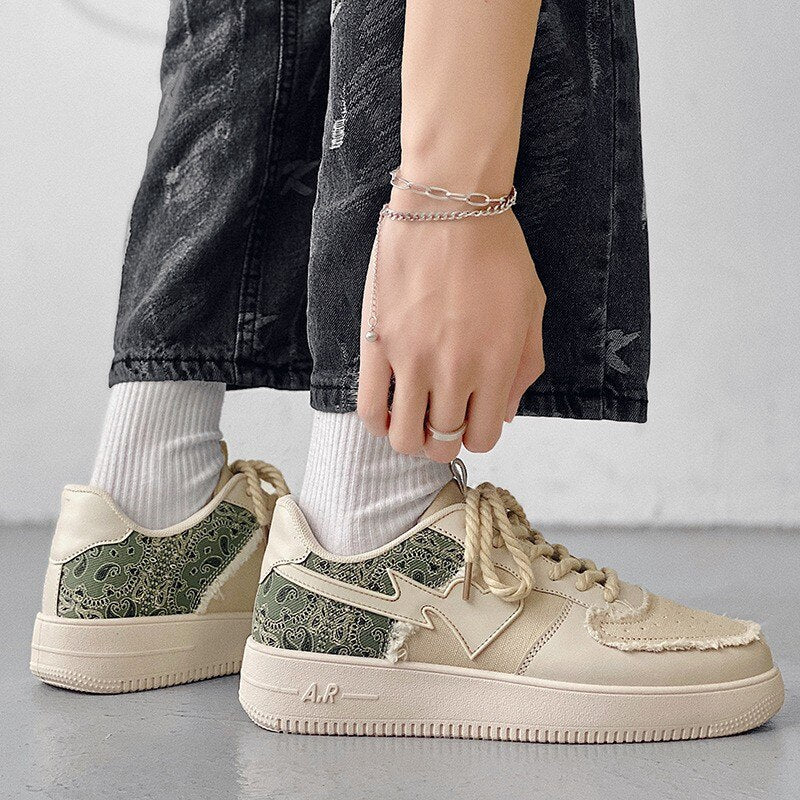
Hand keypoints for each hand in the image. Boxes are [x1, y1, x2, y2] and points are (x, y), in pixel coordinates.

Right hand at [357, 195, 545, 461]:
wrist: (448, 204)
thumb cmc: (496, 250)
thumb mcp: (532, 306)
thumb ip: (525, 366)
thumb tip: (503, 413)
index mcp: (497, 364)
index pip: (482, 437)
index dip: (476, 435)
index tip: (470, 419)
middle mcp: (455, 371)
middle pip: (442, 443)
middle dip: (443, 440)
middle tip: (440, 421)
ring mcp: (412, 360)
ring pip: (403, 437)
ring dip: (410, 437)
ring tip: (411, 418)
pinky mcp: (377, 343)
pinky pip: (368, 407)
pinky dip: (376, 422)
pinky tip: (384, 411)